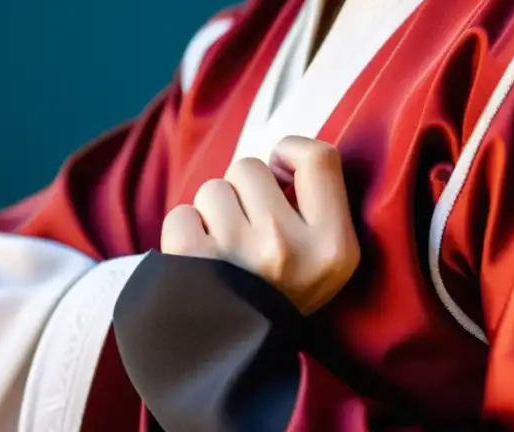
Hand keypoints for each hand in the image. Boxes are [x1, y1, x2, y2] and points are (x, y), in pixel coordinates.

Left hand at [160, 136, 359, 314]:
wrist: (242, 361)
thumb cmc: (280, 292)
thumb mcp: (325, 256)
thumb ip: (315, 200)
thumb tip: (279, 158)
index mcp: (333, 246)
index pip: (321, 158)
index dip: (292, 153)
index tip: (282, 177)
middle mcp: (288, 247)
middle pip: (250, 168)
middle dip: (242, 192)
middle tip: (248, 235)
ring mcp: (238, 254)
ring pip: (212, 189)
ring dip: (212, 215)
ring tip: (225, 254)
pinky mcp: (192, 262)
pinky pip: (181, 214)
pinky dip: (185, 234)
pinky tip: (201, 263)